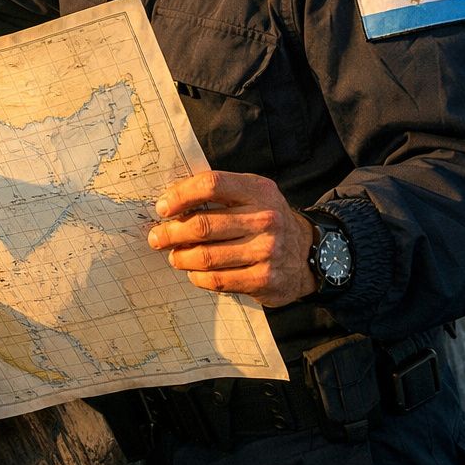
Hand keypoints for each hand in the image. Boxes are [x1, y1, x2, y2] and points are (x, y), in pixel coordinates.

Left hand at [146, 170, 318, 306]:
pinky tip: (194, 272)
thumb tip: (170, 200)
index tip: (162, 207)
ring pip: (207, 256)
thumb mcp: (251, 194)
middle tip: (157, 237)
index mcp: (258, 190)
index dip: (180, 195)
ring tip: (174, 256)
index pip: (211, 184)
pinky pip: (218, 280)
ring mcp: (267, 251)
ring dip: (181, 257)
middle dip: (171, 232)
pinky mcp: (265, 279)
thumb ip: (218, 192)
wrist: (308, 252)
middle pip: (203, 225)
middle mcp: (265, 219)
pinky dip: (198, 277)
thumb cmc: (266, 219)